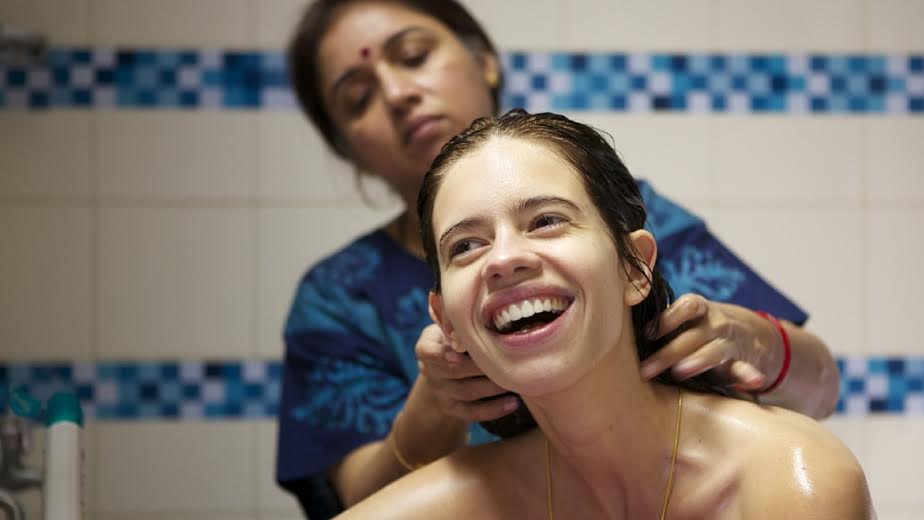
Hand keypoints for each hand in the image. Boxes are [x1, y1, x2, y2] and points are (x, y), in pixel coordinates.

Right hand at [415, 324, 518, 421]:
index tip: (458, 355)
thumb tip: (489, 321)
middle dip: (479, 367)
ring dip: (492, 388)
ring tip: (514, 381)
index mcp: (426, 347)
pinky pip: (471, 412)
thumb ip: (461, 325)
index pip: (427, 351)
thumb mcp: (450, 328)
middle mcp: (430, 371)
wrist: (444, 370)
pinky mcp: (452, 409)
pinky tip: (513, 403)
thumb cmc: (454, 339)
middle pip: (453, 371)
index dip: (441, 354)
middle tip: (504, 361)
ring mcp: (440, 392)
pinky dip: (493, 410)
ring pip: (466, 392)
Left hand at [639, 294, 776, 390]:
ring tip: (680, 372)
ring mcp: (730, 342)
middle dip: (668, 353)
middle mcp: (715, 322)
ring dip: (698, 361)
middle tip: (645, 371)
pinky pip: (746, 369)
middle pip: (692, 336)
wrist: (747, 333)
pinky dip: (749, 375)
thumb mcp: (686, 318)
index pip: (686, 306)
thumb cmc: (698, 327)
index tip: (647, 334)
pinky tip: (752, 381)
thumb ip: (661, 321)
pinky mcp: (743, 363)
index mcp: (699, 308)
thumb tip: (619, 326)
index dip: (667, 318)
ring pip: (714, 351)